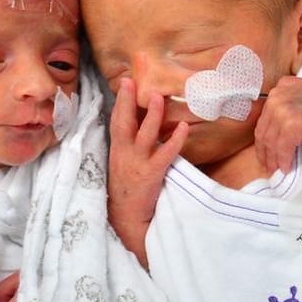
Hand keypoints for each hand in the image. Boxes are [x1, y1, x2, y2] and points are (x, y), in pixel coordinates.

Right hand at [108, 79, 188, 264]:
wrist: (125, 220)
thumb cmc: (127, 192)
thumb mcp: (123, 166)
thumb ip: (130, 149)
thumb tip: (143, 130)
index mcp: (117, 151)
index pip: (117, 122)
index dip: (121, 102)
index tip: (125, 83)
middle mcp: (123, 154)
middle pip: (124, 122)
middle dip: (128, 101)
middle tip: (132, 81)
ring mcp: (136, 164)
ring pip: (144, 134)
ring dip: (152, 115)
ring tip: (159, 97)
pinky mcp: (150, 174)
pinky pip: (164, 153)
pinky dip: (174, 140)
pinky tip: (184, 128)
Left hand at [254, 77, 301, 176]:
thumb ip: (290, 99)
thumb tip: (274, 122)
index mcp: (281, 87)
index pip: (265, 116)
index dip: (263, 135)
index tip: (266, 149)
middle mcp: (278, 95)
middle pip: (264, 130)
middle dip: (265, 151)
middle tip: (269, 165)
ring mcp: (283, 109)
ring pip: (271, 141)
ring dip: (274, 159)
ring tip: (278, 170)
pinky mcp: (290, 125)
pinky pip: (281, 148)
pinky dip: (284, 160)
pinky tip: (287, 168)